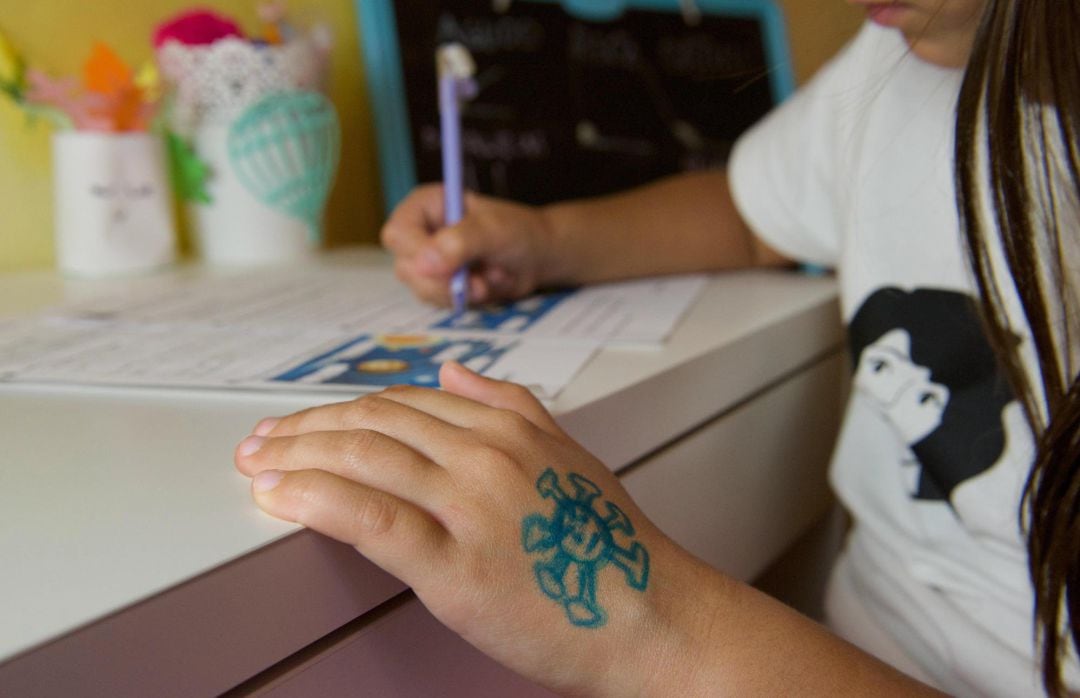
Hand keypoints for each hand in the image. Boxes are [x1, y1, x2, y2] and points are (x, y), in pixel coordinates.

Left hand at [234, 362, 697, 695]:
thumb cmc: (610, 548)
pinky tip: (281, 496)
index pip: (404, 402)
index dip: (344, 408)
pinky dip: (315, 499)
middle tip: (260, 440)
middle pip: (372, 423)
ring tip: (257, 464)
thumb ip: (512, 405)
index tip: (306, 422)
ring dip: (296, 455)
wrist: (650, 617)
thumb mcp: (568, 454)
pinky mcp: (456, 566)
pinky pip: (370, 518)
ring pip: (362, 459)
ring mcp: (470, 507)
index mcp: (509, 428)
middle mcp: (486, 455)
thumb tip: (453, 370)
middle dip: (305, 427)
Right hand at [380, 184, 557, 306]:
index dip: (418, 254)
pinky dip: (465, 300)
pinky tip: (485, 285)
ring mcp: (428, 261)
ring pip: (422, 289)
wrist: (537, 256)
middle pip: (406, 267)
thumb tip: (423, 264)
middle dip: (444, 281)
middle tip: (478, 282)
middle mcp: (420, 232)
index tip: (449, 269)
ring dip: (459, 291)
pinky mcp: (439, 284)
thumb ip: (458, 243)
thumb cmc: (517, 232)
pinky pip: (439, 302)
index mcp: (425, 206)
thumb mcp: (492, 231)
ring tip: (489, 278)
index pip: (399, 233)